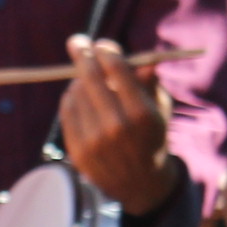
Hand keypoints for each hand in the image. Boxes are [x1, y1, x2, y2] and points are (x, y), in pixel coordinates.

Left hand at [58, 35, 181, 217]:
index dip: (106, 51)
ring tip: (87, 78)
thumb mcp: (160, 109)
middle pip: (90, 78)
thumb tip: (143, 60)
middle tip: (77, 42)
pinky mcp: (78, 151)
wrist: (140, 184)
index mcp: (141, 114)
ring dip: (79, 79)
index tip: (102, 44)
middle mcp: (116, 127)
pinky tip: (80, 95)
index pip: (117, 70)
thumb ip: (150, 83)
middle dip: (82, 55)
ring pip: (76, 93)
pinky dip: (71, 97)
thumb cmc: (152, 136)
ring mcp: (94, 141)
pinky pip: (67, 111)